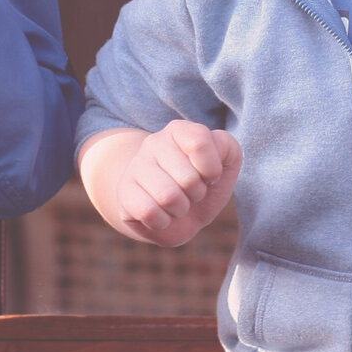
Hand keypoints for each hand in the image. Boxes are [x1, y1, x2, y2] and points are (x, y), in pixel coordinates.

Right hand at [116, 120, 241, 244]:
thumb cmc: (203, 183)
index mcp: (179, 130)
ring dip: (180, 209)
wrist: (174, 211)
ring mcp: (136, 167)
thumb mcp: (226, 163)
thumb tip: (207, 162)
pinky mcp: (124, 193)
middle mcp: (154, 143)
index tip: (209, 176)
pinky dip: (163, 221)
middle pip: (188, 178)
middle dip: (197, 193)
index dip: (212, 170)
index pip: (199, 143)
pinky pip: (149, 213)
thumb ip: (227, 149)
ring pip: (168, 197)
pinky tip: (161, 214)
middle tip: (190, 191)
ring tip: (177, 203)